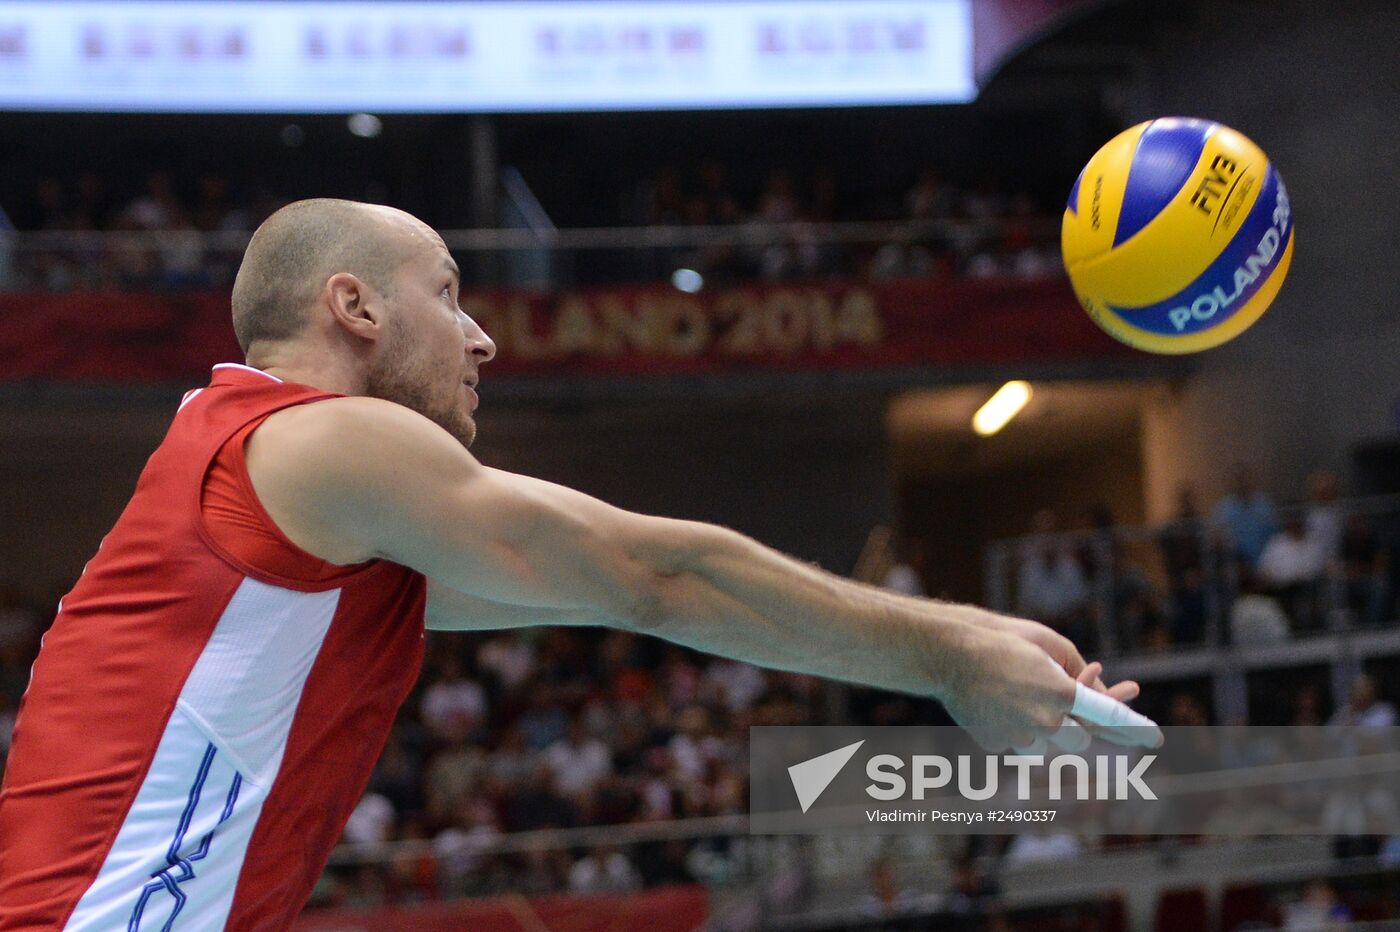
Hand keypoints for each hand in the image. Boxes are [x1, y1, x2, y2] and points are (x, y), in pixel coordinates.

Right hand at [941, 616, 1157, 750]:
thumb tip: (1094, 700)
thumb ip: (1079, 677)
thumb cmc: (1002, 641)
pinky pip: (1020, 746)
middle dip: (1079, 730)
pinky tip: (1002, 707)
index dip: (1132, 727)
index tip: (1156, 739)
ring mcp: (1019, 737)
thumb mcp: (1049, 646)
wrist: (950, 654)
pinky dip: (1018, 732)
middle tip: (1069, 712)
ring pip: (1049, 749)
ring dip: (1047, 732)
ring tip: (1024, 702)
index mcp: (1061, 693)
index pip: (1106, 716)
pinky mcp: (997, 744)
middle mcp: (1044, 722)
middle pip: (1079, 742)